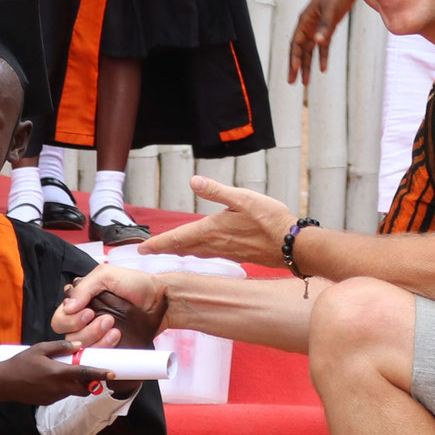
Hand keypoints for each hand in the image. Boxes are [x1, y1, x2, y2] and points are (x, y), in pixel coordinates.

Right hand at [0, 339, 117, 407]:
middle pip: (85, 389)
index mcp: (58, 373)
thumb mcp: (40, 349)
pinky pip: (63, 394)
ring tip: (68, 371)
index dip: (101, 374)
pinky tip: (55, 378)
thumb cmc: (20, 363)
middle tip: (93, 372)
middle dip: (92, 383)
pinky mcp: (49, 401)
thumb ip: (61, 347)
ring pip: (74, 392)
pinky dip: (65, 387)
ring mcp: (54, 397)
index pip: (85, 374)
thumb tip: (79, 345)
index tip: (113, 373)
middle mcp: (59, 388)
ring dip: (77, 384)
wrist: (3, 383)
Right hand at [51, 262, 165, 340]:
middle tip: (105, 319)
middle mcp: (85, 320)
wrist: (159, 298)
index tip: (88, 312)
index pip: (61, 316)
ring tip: (113, 325)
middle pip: (66, 335)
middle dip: (82, 329)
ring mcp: (96, 336)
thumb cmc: (136, 284)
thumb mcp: (107, 275)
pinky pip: (96, 357)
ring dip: (95, 337)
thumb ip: (85, 287)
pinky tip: (117, 335)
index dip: (69, 318)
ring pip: (80, 348)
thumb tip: (67, 307)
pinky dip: (104, 347)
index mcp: (81, 302)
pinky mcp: (108, 348)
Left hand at [140, 175, 293, 262]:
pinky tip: (203, 248)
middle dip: (165, 249)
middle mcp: (215, 244)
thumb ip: (216, 191)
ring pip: (196, 253)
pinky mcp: (238, 254)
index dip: (158, 244)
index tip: (142, 249)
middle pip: (183, 248)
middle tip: (150, 250)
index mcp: (211, 230)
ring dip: (181, 251)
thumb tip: (193, 180)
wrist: (292, 245)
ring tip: (171, 249)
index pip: (178, 239)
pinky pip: (210, 254)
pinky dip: (198, 252)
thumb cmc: (270, 220)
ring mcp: (227, 251)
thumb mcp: (242, 198)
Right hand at [287, 0, 355, 82]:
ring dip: (308, 64)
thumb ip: (325, 27)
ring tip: (306, 82)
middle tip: (292, 82)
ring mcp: (318, 26)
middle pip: (299, 49)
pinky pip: (323, 45)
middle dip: (296, 66)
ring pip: (310, 49)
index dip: (293, 59)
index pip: (296, 44)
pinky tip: (323, 68)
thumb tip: (317, 42)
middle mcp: (308, 25)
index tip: (293, 74)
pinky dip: (322, 56)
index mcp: (305, 21)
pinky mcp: (329, 26)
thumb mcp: (331, 10)